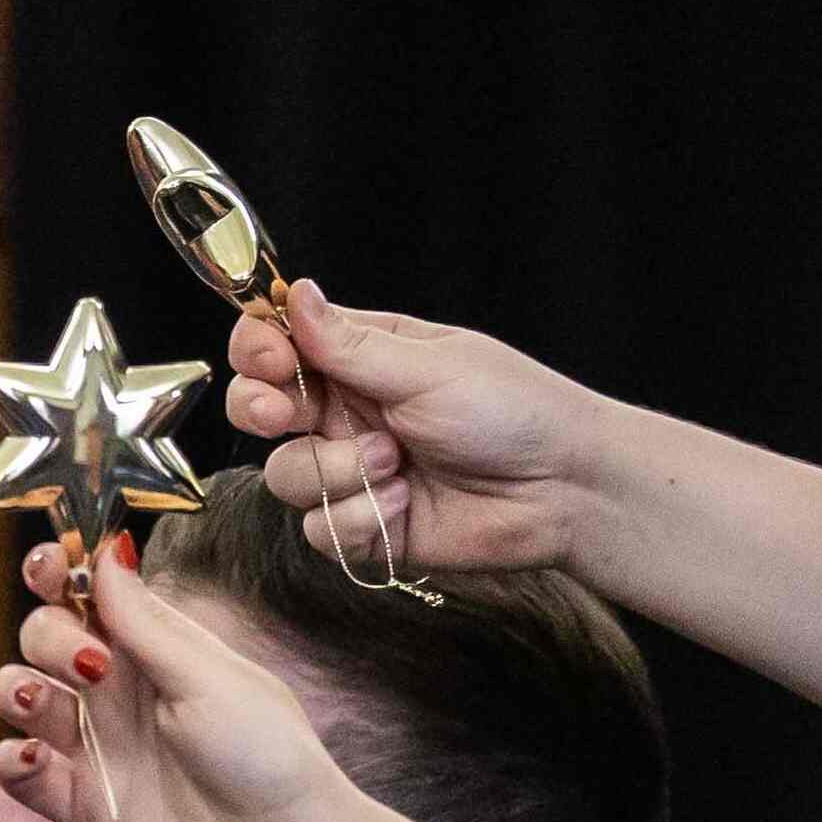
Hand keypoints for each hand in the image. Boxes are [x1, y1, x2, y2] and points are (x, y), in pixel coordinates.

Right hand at [0, 531, 372, 821]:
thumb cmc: (266, 755)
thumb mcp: (207, 678)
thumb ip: (144, 622)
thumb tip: (107, 545)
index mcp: (155, 650)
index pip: (90, 595)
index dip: (59, 573)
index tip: (47, 566)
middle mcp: (118, 691)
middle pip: (44, 638)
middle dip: (47, 637)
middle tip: (89, 665)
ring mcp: (96, 746)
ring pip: (19, 698)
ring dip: (13, 689)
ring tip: (34, 701)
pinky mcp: (81, 804)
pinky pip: (20, 774)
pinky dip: (11, 762)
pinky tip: (33, 759)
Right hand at [222, 278, 614, 575]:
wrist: (564, 490)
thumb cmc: (515, 412)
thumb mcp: (428, 367)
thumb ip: (350, 343)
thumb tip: (295, 292)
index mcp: (361, 361)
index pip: (276, 345)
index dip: (257, 350)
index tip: (271, 359)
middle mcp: (347, 414)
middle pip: (257, 408)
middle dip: (260, 409)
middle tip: (289, 415)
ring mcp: (350, 471)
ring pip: (284, 473)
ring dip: (336, 472)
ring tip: (393, 464)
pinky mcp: (362, 526)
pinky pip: (317, 528)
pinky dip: (361, 519)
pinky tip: (408, 505)